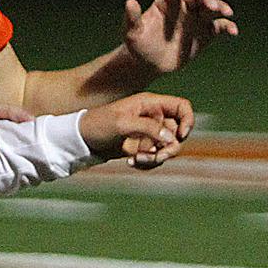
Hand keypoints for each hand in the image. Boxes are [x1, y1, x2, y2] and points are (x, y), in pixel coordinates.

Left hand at [78, 92, 193, 164]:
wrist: (80, 141)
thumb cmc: (98, 125)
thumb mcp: (122, 123)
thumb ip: (149, 128)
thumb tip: (172, 139)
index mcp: (150, 104)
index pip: (182, 107)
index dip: (187, 120)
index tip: (180, 135)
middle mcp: (153, 117)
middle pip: (178, 132)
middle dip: (170, 147)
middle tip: (157, 156)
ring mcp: (148, 134)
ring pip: (168, 148)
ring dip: (156, 157)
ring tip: (136, 160)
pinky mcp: (142, 148)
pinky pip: (155, 158)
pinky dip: (147, 163)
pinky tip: (130, 162)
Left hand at [122, 0, 237, 73]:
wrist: (149, 65)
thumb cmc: (139, 46)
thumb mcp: (132, 33)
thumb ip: (132, 18)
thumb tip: (130, 2)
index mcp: (167, 3)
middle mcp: (184, 7)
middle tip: (212, 6)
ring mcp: (197, 19)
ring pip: (212, 8)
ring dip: (221, 7)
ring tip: (226, 12)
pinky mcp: (206, 33)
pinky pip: (220, 27)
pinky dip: (228, 27)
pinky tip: (233, 32)